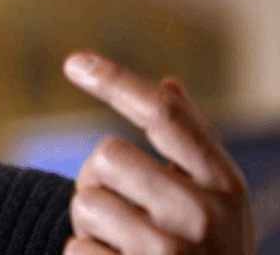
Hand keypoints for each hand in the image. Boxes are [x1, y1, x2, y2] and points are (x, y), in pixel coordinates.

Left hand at [61, 52, 255, 254]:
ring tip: (120, 246)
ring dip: (89, 222)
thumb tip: (167, 84)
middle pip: (106, 155)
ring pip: (86, 201)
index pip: (166, 116)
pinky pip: (75, 247)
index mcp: (224, 186)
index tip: (74, 62)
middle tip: (123, 212)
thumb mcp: (216, 203)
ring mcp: (171, 252)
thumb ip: (190, 147)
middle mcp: (204, 215)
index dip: (117, 81)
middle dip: (99, 181)